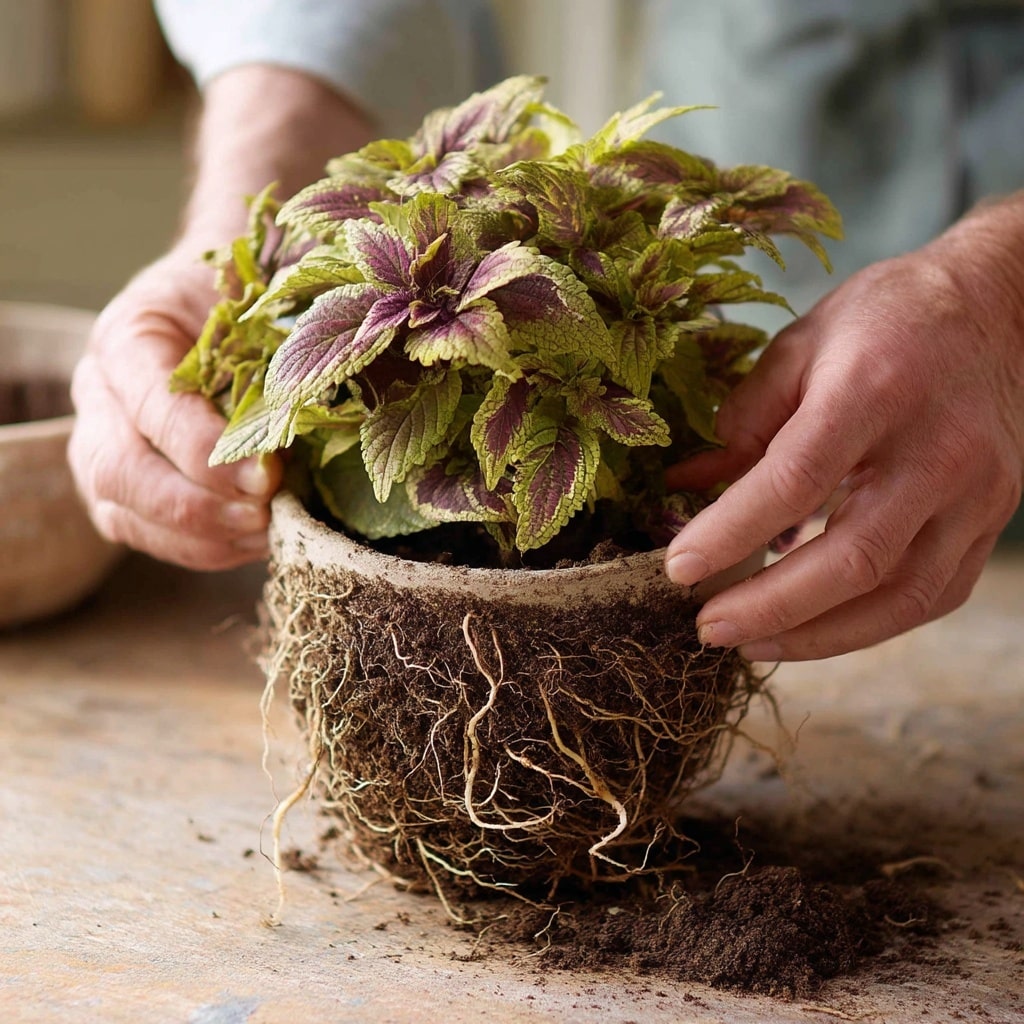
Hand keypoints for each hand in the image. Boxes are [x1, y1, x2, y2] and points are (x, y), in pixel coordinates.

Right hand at [70, 250, 281, 569]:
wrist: (233, 307)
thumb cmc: (252, 301)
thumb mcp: (266, 299)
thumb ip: (282, 343)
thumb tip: (322, 396)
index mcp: (129, 335)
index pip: (150, 401)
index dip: (203, 448)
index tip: (265, 475)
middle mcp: (100, 392)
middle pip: (118, 468)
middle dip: (194, 505)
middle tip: (261, 516)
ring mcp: (103, 445)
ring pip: (123, 511)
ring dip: (199, 536)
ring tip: (264, 535)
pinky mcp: (125, 490)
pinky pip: (149, 534)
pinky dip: (205, 548)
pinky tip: (255, 542)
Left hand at [665, 204, 1023, 660]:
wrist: (998, 307)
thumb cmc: (888, 320)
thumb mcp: (801, 346)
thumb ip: (743, 421)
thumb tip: (686, 486)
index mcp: (873, 391)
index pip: (795, 480)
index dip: (731, 533)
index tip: (678, 569)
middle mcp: (935, 450)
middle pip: (852, 558)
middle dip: (770, 607)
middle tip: (707, 626)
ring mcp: (975, 493)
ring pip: (898, 595)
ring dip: (817, 636)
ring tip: (752, 643)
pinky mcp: (992, 520)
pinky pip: (932, 595)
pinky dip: (869, 625)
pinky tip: (815, 629)